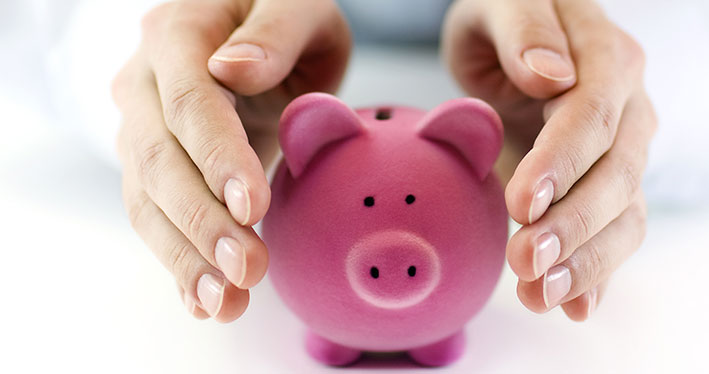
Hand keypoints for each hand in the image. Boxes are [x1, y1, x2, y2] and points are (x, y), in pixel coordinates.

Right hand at [112, 0, 350, 321]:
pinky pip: (156, 217)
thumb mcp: (294, 3)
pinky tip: (204, 299)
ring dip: (186, 255)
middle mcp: (145, 84)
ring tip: (224, 300)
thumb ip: (273, 31)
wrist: (247, 35)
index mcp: (178, 34)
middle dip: (203, 220)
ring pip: (149, 200)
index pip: (190, 101)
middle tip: (247, 266)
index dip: (217, 156)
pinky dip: (180, 261)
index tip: (251, 204)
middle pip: (161, 160)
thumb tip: (234, 70)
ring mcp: (143, 128)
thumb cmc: (278, 14)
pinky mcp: (156, 167)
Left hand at [442, 0, 655, 320]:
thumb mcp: (503, 3)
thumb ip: (525, 28)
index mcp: (605, 57)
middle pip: (615, 174)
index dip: (562, 161)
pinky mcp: (604, 186)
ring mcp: (622, 152)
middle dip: (572, 224)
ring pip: (622, 214)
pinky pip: (615, 233)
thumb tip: (550, 76)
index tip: (523, 200)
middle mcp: (627, 109)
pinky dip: (597, 274)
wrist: (513, 39)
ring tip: (540, 296)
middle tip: (526, 261)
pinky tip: (573, 307)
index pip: (593, 115)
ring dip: (585, 261)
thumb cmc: (502, 18)